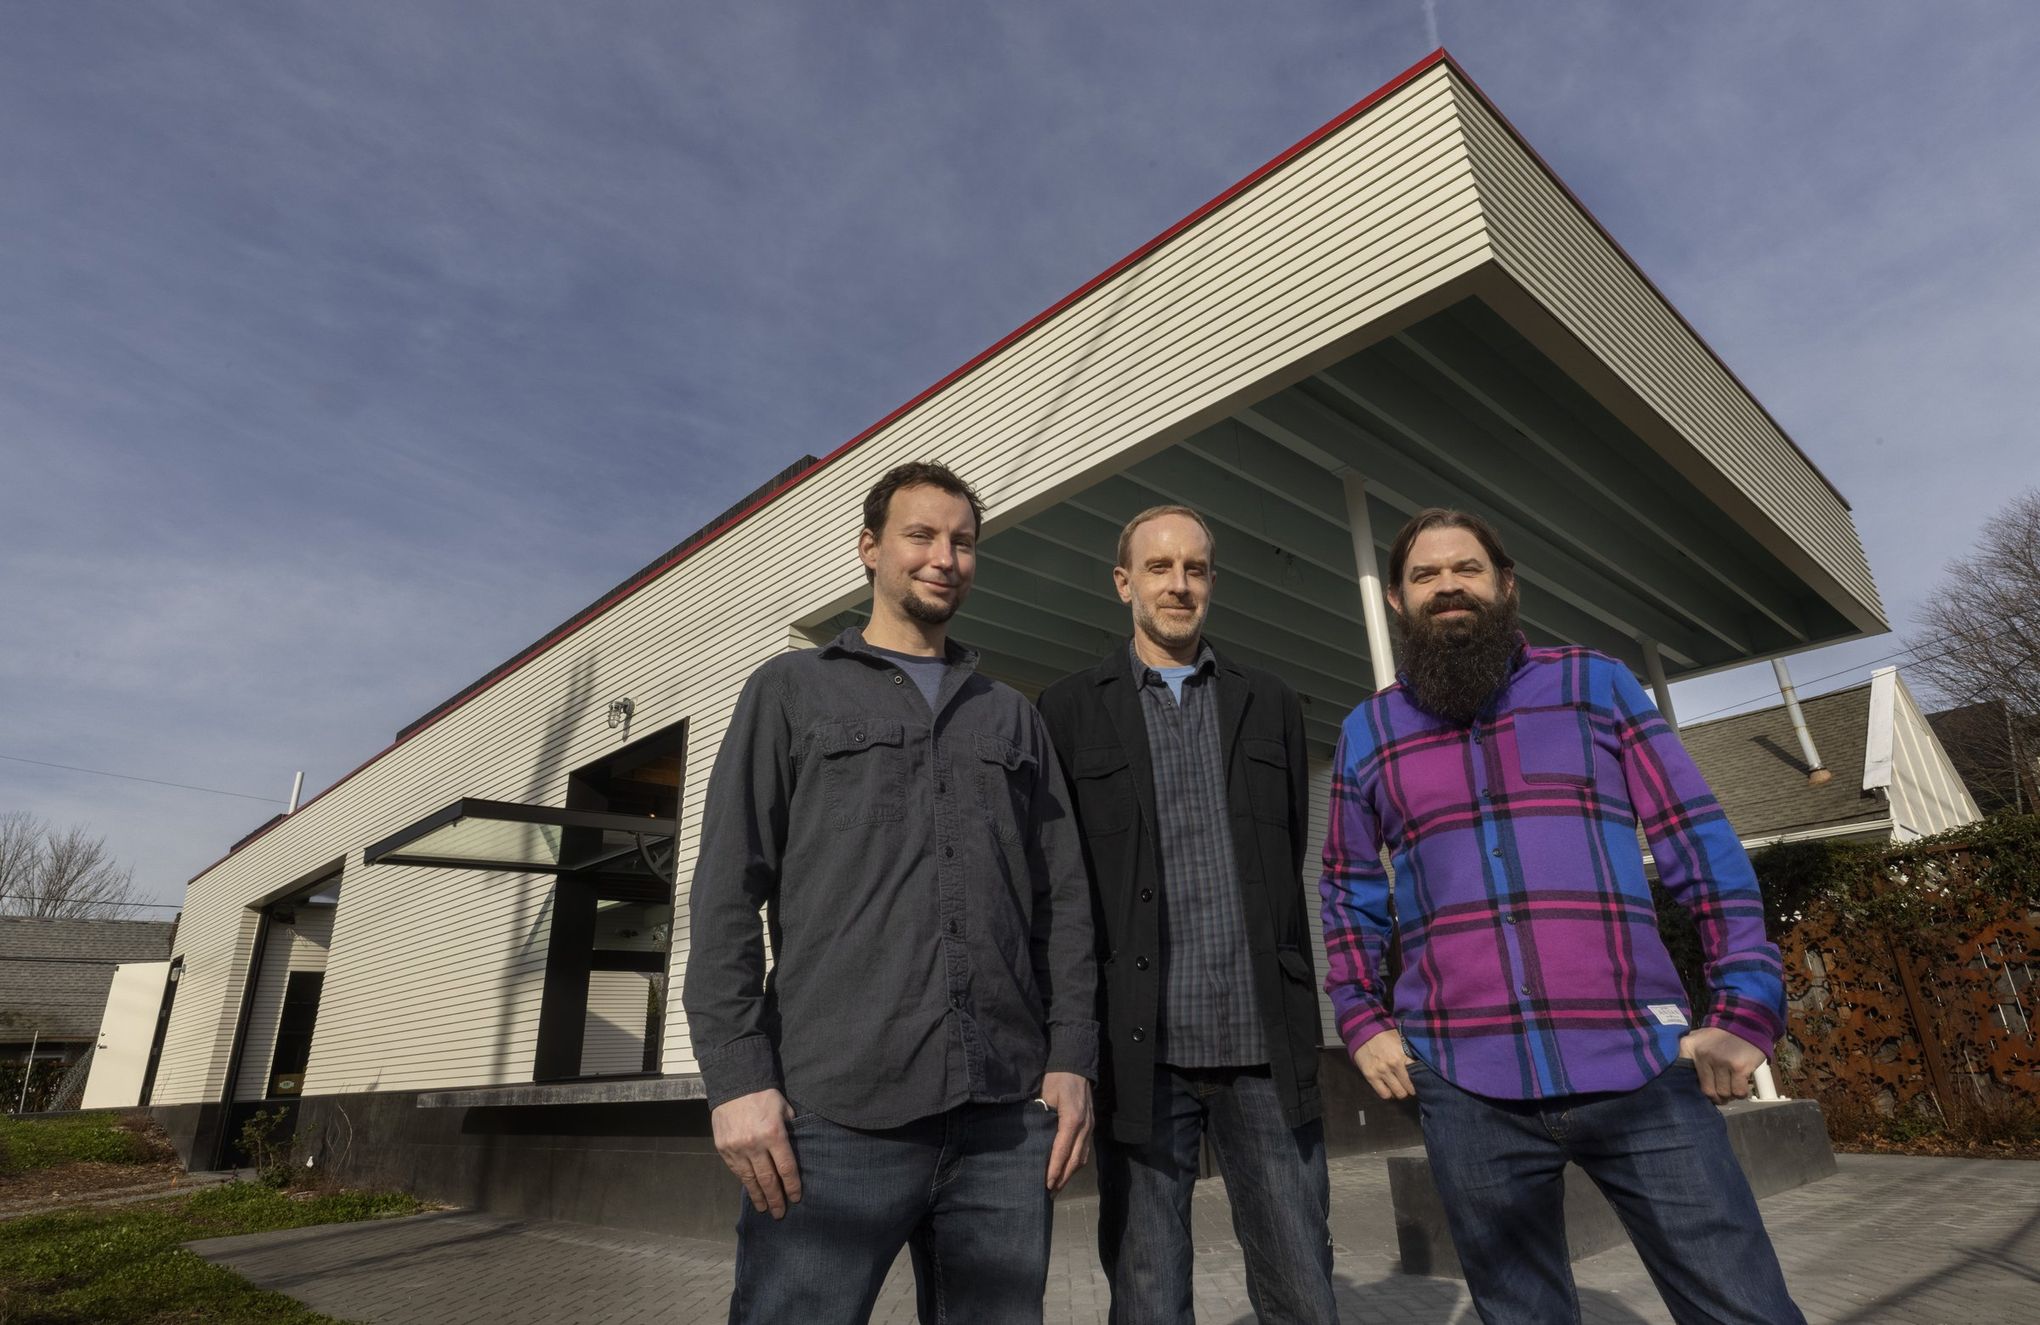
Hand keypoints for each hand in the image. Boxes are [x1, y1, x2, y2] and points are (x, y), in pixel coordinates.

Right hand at [711, 1089, 802, 1218]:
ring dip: (758, 1196)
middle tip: (780, 1213)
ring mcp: (737, 1148)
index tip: (796, 1198)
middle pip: (768, 1179)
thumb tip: (796, 1149)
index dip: (792, 1186)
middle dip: (776, 1198)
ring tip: (764, 1209)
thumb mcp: (784, 1109)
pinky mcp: (723, 1149)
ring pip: (750, 1179)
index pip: (786, 1168)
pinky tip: (751, 1190)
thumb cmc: (764, 1096)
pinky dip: (745, 1182)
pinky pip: (736, 1171)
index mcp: (774, 1134)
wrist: (734, 1084)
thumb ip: (791, 1130)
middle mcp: (754, 1145)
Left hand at [1039, 1071, 1093, 1191]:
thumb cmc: (1057, 1078)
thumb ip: (1039, 1117)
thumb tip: (1029, 1138)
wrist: (1076, 1065)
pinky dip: (1075, 1164)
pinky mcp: (1091, 1127)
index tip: (1046, 1184)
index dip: (1055, 1168)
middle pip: (1075, 1159)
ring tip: (1057, 1187)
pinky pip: (1085, 1150)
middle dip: (1062, 1178)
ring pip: (1082, 1157)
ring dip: (1070, 1174)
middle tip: (1050, 1193)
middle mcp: (1085, 1126)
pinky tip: (1066, 1172)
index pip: (1063, 1150)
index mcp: (1072, 1119)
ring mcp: (1090, 1127)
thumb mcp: (1045, 1095)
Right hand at [1352, 1029, 1414, 1100]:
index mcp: (1402, 1055)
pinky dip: (1388, 1093)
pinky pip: (1384, 1094)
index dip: (1420, 1079)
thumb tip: (1420, 1067)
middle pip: (1409, 1088)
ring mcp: (1381, 1072)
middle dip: (1411, 1088)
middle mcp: (1393, 1065)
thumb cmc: (1384, 1036)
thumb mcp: (1401, 1042)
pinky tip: (1389, 1088)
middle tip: (1410, 1086)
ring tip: (1400, 1087)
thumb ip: (1409, 1055)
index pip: (1418, 1075)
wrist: (1363, 1031)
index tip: (1420, 1080)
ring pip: (1398, 1093)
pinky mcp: (1370, 1076)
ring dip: (1400, 1092)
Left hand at [1678, 1028, 1766, 1103]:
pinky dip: (1741, 1093)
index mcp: (1689, 1048)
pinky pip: (1739, 1092)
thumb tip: (1684, 1079)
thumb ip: (1688, 1054)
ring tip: (1732, 1087)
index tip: (1704, 1090)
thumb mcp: (1698, 1039)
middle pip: (1708, 1091)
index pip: (1686, 1078)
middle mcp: (1703, 1055)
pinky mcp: (1739, 1067)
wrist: (1746, 1022)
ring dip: (1730, 1095)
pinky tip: (1741, 1085)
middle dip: (1717, 1097)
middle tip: (1722, 1094)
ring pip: (1724, 1093)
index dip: (1696, 1091)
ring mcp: (1721, 1061)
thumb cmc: (1720, 1035)